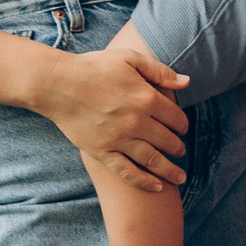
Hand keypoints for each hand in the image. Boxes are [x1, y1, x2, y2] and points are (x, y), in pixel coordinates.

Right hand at [43, 45, 190, 185]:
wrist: (57, 83)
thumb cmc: (94, 67)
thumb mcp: (129, 58)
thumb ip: (160, 71)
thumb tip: (187, 82)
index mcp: (147, 98)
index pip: (176, 118)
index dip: (183, 125)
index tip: (182, 128)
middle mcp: (137, 121)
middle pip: (168, 140)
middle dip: (178, 147)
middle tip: (181, 151)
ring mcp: (119, 139)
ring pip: (153, 159)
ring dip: (169, 170)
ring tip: (179, 176)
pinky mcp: (102, 152)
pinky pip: (127, 172)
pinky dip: (144, 181)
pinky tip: (157, 187)